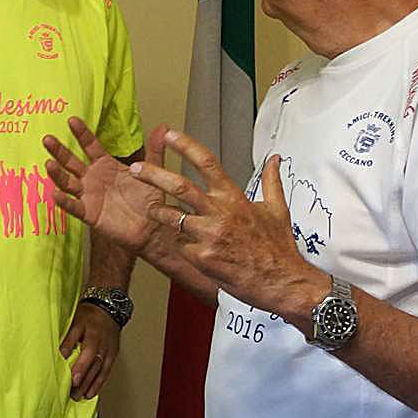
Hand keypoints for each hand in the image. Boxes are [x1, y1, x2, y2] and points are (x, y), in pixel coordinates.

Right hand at [43, 117, 165, 250]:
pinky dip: (64, 201)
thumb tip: (163, 126)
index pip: (90, 145)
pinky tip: (55, 194)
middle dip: (59, 151)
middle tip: (47, 138)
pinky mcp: (89, 214)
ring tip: (49, 163)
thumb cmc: (150, 200)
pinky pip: (73, 206)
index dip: (81, 133)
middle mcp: (93, 179)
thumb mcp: (153, 172)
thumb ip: (155, 150)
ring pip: (68, 182)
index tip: (72, 120)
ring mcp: (89, 196)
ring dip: (57, 174)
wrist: (152, 228)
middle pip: (71, 162)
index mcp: (106, 166)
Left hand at [60, 304, 120, 399]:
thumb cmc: (90, 315)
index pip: (88, 355)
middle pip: (94, 367)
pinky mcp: (113, 356)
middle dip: (84, 382)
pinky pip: (106, 372)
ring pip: (101, 372)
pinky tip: (92, 392)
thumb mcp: (76, 323)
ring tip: (81, 396)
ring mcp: (109, 352)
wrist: (109, 308)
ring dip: (91, 385)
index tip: (73, 380)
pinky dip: (99, 383)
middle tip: (73, 395)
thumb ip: (68, 340)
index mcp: (94, 336)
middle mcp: (103, 346)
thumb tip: (59, 355)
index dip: (81, 368)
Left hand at [131, 132, 326, 318]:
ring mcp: (209, 235)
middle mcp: (219, 213)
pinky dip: (182, 246)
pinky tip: (189, 249)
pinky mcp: (203, 258)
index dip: (186, 146)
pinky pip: (182, 247)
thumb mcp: (278, 209)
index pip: (207, 163)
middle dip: (153, 175)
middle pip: (179, 186)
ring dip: (157, 212)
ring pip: (172, 217)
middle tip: (135, 169)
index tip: (170, 135)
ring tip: (149, 209)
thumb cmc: (277, 247)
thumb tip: (274, 159)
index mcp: (234, 197)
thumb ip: (271, 181)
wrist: (282, 281)